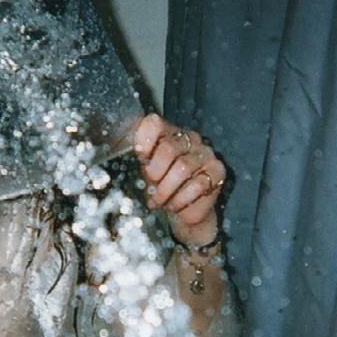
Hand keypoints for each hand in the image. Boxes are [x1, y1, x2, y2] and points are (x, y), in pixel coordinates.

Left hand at [134, 114, 224, 245]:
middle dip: (155, 172)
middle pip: (168, 147)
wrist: (184, 213)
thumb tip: (118, 152)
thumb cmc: (163, 188)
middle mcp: (190, 139)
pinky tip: (174, 205)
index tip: (140, 158)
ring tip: (160, 201)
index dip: (144, 140)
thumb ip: (139, 160)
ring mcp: (206, 153)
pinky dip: (180, 199)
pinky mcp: (217, 171)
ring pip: (182, 168)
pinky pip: (198, 184)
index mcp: (168, 133)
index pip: (154, 123)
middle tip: (151, 185)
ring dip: (166, 190)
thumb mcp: (145, 172)